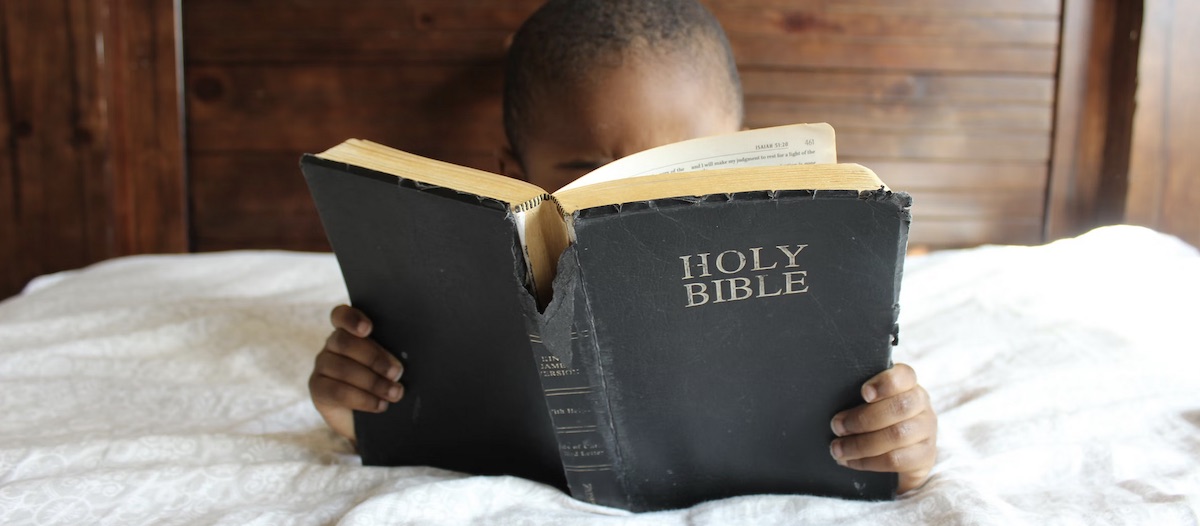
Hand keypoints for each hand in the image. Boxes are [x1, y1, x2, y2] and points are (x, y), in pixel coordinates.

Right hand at [309, 305, 403, 442]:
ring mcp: (323, 366)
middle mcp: (332, 345)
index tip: (368, 329)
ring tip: (394, 393)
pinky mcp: (318, 389)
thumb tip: (401, 359)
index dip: (352, 319)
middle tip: (397, 373)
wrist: (372, 418)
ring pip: (343, 369)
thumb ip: (393, 354)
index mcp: (350, 330)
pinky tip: (380, 405)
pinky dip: (362, 399)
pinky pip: (337, 391)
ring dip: (373, 382)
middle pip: (344, 342)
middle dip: (374, 358)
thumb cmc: (388, 382)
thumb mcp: (392, 365)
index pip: (341, 316)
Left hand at [829, 363, 936, 493]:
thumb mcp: (868, 405)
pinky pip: (896, 460)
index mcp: (908, 386)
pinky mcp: (924, 458)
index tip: (864, 393)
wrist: (898, 457)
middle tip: (836, 426)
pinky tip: (850, 461)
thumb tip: (830, 401)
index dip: (886, 383)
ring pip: (897, 435)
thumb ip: (859, 398)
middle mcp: (922, 406)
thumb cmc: (875, 422)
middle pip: (900, 407)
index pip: (905, 376)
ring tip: (837, 448)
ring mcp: (926, 432)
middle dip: (863, 418)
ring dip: (861, 444)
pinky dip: (867, 462)